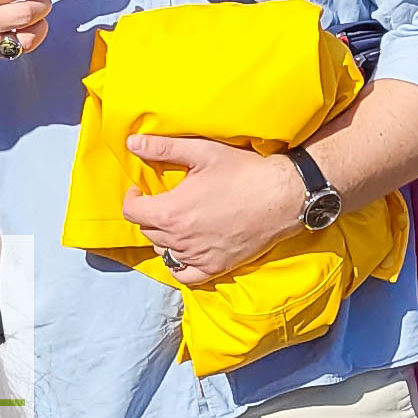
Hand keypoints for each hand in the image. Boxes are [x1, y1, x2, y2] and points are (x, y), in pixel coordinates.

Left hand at [122, 136, 308, 285]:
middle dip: (151, 215)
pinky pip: (185, 274)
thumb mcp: (204, 152)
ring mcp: (198, 256)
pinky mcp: (217, 266)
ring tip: (178, 221)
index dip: (133, 198)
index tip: (142, 190)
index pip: (132, 212)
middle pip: (148, 231)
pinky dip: (180, 264)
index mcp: (171, 212)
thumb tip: (132, 143)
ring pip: (164, 251)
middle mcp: (180, 239)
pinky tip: (187, 250)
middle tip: (166, 201)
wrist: (285, 195)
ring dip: (165, 237)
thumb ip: (164, 148)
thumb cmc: (245, 171)